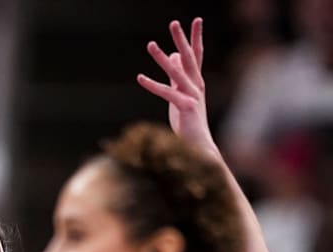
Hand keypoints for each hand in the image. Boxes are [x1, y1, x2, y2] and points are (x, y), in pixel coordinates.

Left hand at [137, 18, 218, 156]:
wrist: (198, 145)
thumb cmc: (188, 120)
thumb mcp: (181, 93)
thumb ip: (177, 75)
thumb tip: (174, 56)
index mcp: (196, 82)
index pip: (197, 55)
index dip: (195, 38)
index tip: (197, 20)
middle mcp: (197, 86)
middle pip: (189, 58)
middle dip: (182, 39)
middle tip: (174, 23)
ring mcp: (193, 96)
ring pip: (177, 73)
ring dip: (163, 58)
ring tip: (150, 44)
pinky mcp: (186, 107)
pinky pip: (167, 93)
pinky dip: (153, 85)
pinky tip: (140, 77)